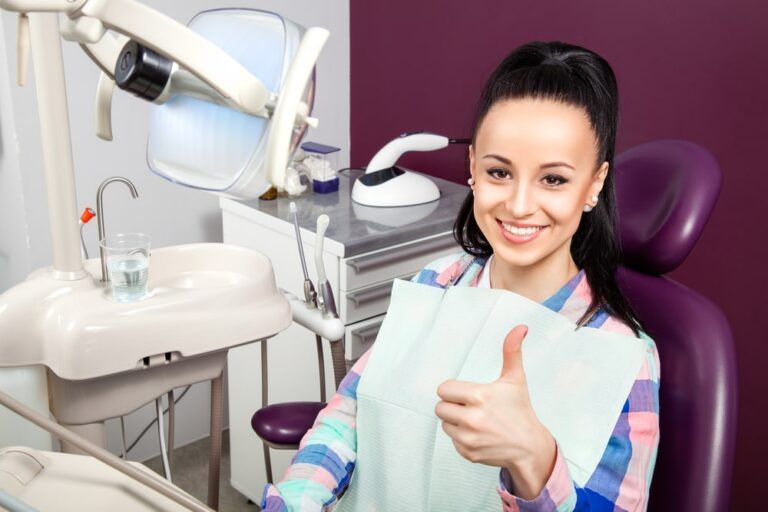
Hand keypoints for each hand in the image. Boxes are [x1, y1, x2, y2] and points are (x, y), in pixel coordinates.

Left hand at [434, 325, 555, 496]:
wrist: (529, 447)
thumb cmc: (520, 410)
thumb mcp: (515, 379)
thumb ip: (512, 352)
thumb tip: (519, 328)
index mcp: (479, 397)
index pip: (444, 389)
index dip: (454, 390)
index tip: (467, 393)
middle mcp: (472, 419)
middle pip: (440, 407)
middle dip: (452, 405)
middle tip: (470, 406)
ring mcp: (469, 438)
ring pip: (444, 424)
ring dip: (455, 421)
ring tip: (476, 420)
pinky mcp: (467, 453)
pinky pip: (452, 440)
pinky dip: (461, 437)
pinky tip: (478, 434)